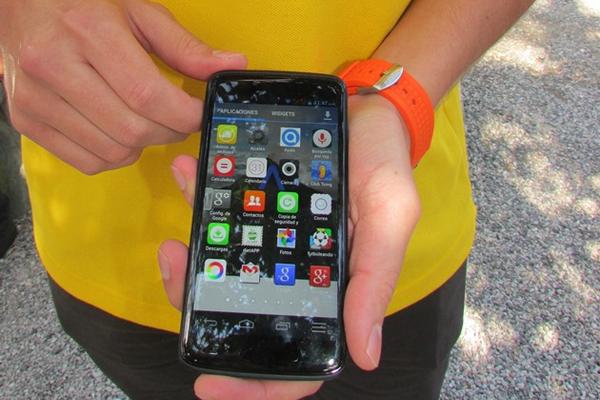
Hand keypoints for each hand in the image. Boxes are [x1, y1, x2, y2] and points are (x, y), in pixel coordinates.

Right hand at [0, 0, 245, 173]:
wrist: (19, 5)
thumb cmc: (82, 5)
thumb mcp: (138, 12)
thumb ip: (184, 46)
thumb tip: (230, 66)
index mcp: (88, 31)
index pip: (147, 94)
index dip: (184, 114)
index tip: (199, 113)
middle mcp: (54, 66)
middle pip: (132, 130)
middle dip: (169, 132)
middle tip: (177, 118)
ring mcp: (36, 98)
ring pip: (112, 152)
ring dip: (142, 145)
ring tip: (144, 119)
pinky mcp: (26, 120)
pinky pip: (87, 162)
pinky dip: (114, 155)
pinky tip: (116, 131)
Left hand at [158, 94, 419, 398]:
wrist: (367, 109)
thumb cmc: (384, 164)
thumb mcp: (389, 218)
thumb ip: (375, 280)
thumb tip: (365, 356)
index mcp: (330, 288)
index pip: (295, 353)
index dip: (257, 382)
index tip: (209, 383)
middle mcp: (296, 271)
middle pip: (243, 310)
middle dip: (200, 306)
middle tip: (175, 278)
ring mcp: (273, 238)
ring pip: (223, 267)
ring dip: (192, 259)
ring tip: (173, 241)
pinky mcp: (258, 204)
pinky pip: (222, 212)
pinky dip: (199, 199)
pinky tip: (184, 175)